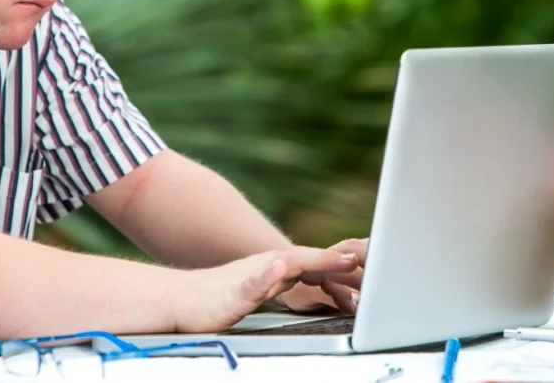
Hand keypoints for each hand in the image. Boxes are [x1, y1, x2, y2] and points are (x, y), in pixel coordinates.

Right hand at [173, 246, 360, 332]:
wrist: (183, 299)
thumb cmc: (218, 298)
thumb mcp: (258, 292)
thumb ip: (281, 284)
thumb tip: (309, 286)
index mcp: (275, 268)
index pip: (315, 262)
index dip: (341, 260)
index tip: (370, 260)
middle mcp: (267, 266)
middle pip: (309, 259)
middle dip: (338, 258)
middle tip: (366, 256)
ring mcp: (252, 276)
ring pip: (289, 265)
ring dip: (315, 260)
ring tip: (341, 259)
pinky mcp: (235, 291)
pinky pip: (253, 283)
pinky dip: (267, 275)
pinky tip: (279, 269)